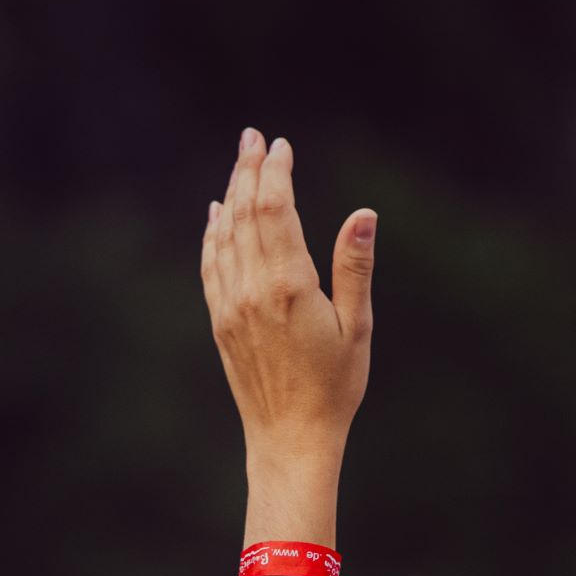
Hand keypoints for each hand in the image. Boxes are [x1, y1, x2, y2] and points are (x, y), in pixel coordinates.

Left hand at [202, 129, 376, 467]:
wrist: (290, 438)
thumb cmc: (334, 387)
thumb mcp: (357, 327)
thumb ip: (354, 268)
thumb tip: (363, 215)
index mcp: (290, 287)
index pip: (276, 212)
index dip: (276, 174)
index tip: (281, 145)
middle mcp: (252, 291)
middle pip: (244, 215)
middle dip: (248, 171)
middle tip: (252, 137)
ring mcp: (231, 307)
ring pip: (225, 237)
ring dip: (231, 196)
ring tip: (239, 163)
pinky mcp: (220, 324)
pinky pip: (212, 266)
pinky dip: (213, 235)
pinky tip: (217, 215)